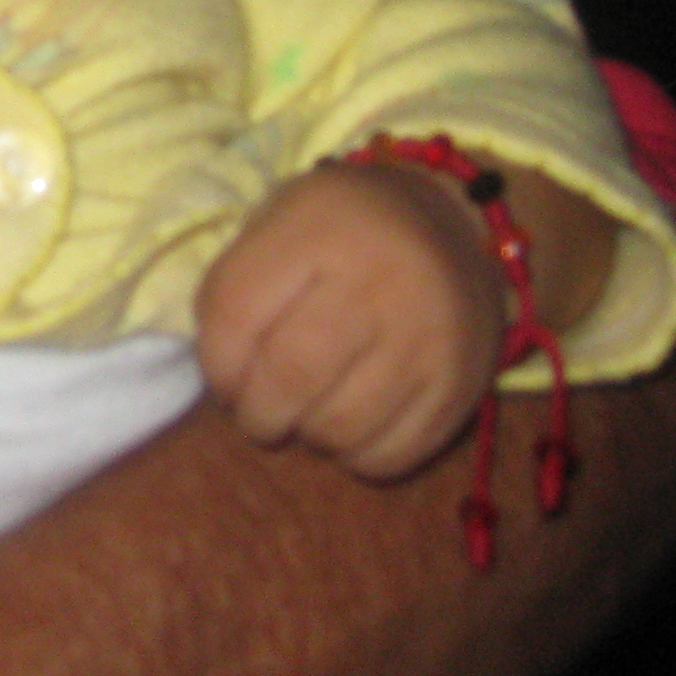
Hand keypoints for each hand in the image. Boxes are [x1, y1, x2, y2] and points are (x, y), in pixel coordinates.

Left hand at [194, 162, 502, 477]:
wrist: (452, 225)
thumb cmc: (342, 231)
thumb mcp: (280, 219)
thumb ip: (237, 286)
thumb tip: (221, 376)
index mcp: (319, 226)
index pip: (235, 313)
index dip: (215, 363)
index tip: (224, 378)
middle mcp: (380, 279)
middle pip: (289, 377)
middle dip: (256, 413)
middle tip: (257, 411)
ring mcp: (427, 337)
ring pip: (338, 427)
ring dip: (306, 434)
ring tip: (306, 413)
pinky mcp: (460, 387)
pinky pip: (387, 456)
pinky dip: (354, 456)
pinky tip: (349, 424)